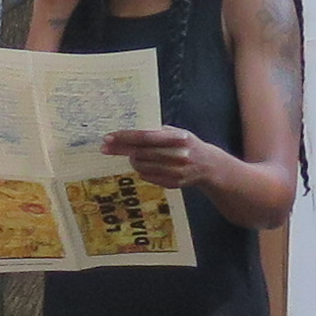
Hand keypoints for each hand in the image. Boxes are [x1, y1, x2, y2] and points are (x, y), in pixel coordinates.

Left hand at [103, 125, 217, 191]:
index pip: (145, 137)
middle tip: (105, 148)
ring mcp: (176, 171)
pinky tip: (144, 166)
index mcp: (178, 138)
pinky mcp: (174, 183)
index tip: (108, 138)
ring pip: (142, 167)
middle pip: (140, 153)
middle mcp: (177, 155)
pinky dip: (142, 171)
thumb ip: (158, 132)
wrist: (209, 166)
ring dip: (132, 160)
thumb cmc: (188, 145)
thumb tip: (131, 132)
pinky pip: (148, 177)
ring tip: (132, 156)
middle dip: (120, 149)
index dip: (125, 137)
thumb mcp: (178, 133)